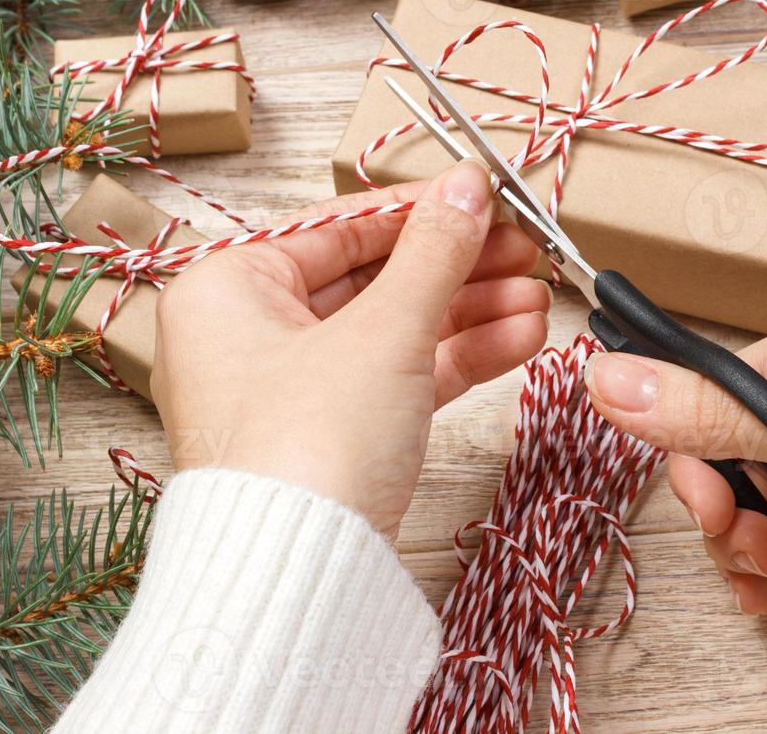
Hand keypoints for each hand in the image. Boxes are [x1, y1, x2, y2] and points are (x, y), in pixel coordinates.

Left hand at [150, 160, 549, 538]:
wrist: (298, 579)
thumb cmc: (305, 448)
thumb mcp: (382, 329)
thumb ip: (434, 251)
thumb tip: (468, 187)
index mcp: (227, 290)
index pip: (338, 227)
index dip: (420, 209)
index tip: (479, 194)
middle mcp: (248, 337)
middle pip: (371, 279)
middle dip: (457, 267)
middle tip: (522, 248)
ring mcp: (291, 394)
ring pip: (393, 332)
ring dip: (469, 312)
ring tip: (538, 296)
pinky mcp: (330, 441)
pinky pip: (398, 380)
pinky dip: (456, 360)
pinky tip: (519, 338)